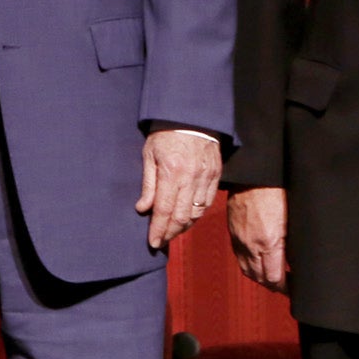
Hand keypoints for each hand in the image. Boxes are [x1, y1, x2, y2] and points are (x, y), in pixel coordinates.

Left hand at [135, 130, 221, 248]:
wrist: (192, 116)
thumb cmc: (165, 134)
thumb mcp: (149, 154)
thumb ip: (148, 184)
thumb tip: (142, 209)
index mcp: (171, 171)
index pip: (164, 210)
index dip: (158, 229)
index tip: (153, 243)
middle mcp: (190, 177)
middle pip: (181, 216)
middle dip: (170, 232)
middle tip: (161, 241)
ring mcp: (206, 177)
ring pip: (196, 213)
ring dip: (184, 226)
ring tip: (172, 232)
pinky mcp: (216, 175)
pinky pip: (207, 202)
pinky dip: (197, 214)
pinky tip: (188, 218)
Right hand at [226, 186, 288, 292]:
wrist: (254, 175)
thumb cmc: (276, 191)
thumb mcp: (292, 220)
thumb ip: (293, 245)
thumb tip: (296, 263)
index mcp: (268, 242)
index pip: (274, 278)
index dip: (286, 287)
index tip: (296, 288)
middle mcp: (251, 245)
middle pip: (260, 278)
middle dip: (274, 285)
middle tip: (287, 286)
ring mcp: (240, 239)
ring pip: (247, 270)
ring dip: (260, 278)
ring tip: (273, 278)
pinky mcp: (233, 232)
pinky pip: (239, 257)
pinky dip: (249, 265)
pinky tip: (259, 262)